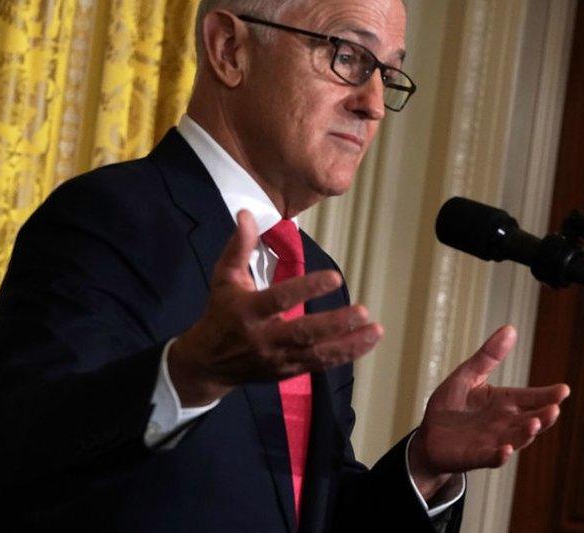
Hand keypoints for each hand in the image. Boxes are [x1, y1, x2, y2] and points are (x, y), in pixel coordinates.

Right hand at [168, 210, 383, 405]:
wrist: (207, 364)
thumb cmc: (220, 313)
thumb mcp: (224, 278)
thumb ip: (239, 246)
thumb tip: (247, 213)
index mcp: (249, 311)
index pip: (281, 299)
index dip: (308, 288)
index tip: (334, 277)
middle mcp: (265, 338)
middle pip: (304, 332)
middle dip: (335, 323)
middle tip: (363, 311)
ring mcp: (279, 358)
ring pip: (318, 353)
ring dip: (350, 343)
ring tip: (375, 330)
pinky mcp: (289, 371)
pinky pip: (320, 364)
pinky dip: (346, 354)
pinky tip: (367, 341)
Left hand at [407, 325, 569, 500]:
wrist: (429, 435)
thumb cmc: (452, 404)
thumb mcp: (468, 375)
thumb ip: (488, 356)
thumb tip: (510, 328)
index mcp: (505, 402)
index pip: (531, 398)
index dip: (547, 395)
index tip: (564, 390)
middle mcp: (504, 423)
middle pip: (530, 420)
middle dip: (543, 416)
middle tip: (554, 409)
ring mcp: (492, 442)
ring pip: (515, 439)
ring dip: (525, 434)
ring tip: (534, 424)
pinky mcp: (474, 456)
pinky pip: (489, 457)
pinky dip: (498, 456)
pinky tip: (505, 451)